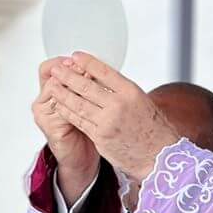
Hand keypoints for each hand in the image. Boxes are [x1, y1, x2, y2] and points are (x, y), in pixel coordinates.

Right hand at [33, 58, 100, 204]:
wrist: (81, 157)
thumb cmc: (86, 128)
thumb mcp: (85, 101)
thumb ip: (86, 85)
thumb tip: (100, 65)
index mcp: (49, 90)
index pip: (50, 68)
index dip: (66, 63)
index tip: (84, 60)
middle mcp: (42, 100)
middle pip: (51, 77)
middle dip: (72, 71)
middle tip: (88, 69)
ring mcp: (44, 114)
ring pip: (56, 91)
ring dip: (74, 85)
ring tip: (91, 81)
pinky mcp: (50, 127)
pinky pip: (62, 110)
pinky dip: (76, 104)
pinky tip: (90, 101)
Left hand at [45, 53, 179, 181]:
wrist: (159, 156)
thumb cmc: (153, 129)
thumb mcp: (143, 102)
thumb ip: (123, 91)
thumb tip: (103, 78)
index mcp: (130, 92)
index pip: (104, 72)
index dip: (87, 63)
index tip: (76, 56)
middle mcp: (118, 105)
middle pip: (86, 86)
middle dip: (68, 76)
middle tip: (57, 68)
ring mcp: (107, 122)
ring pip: (78, 104)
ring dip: (62, 93)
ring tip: (53, 84)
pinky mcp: (100, 137)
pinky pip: (79, 121)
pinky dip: (67, 111)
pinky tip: (59, 104)